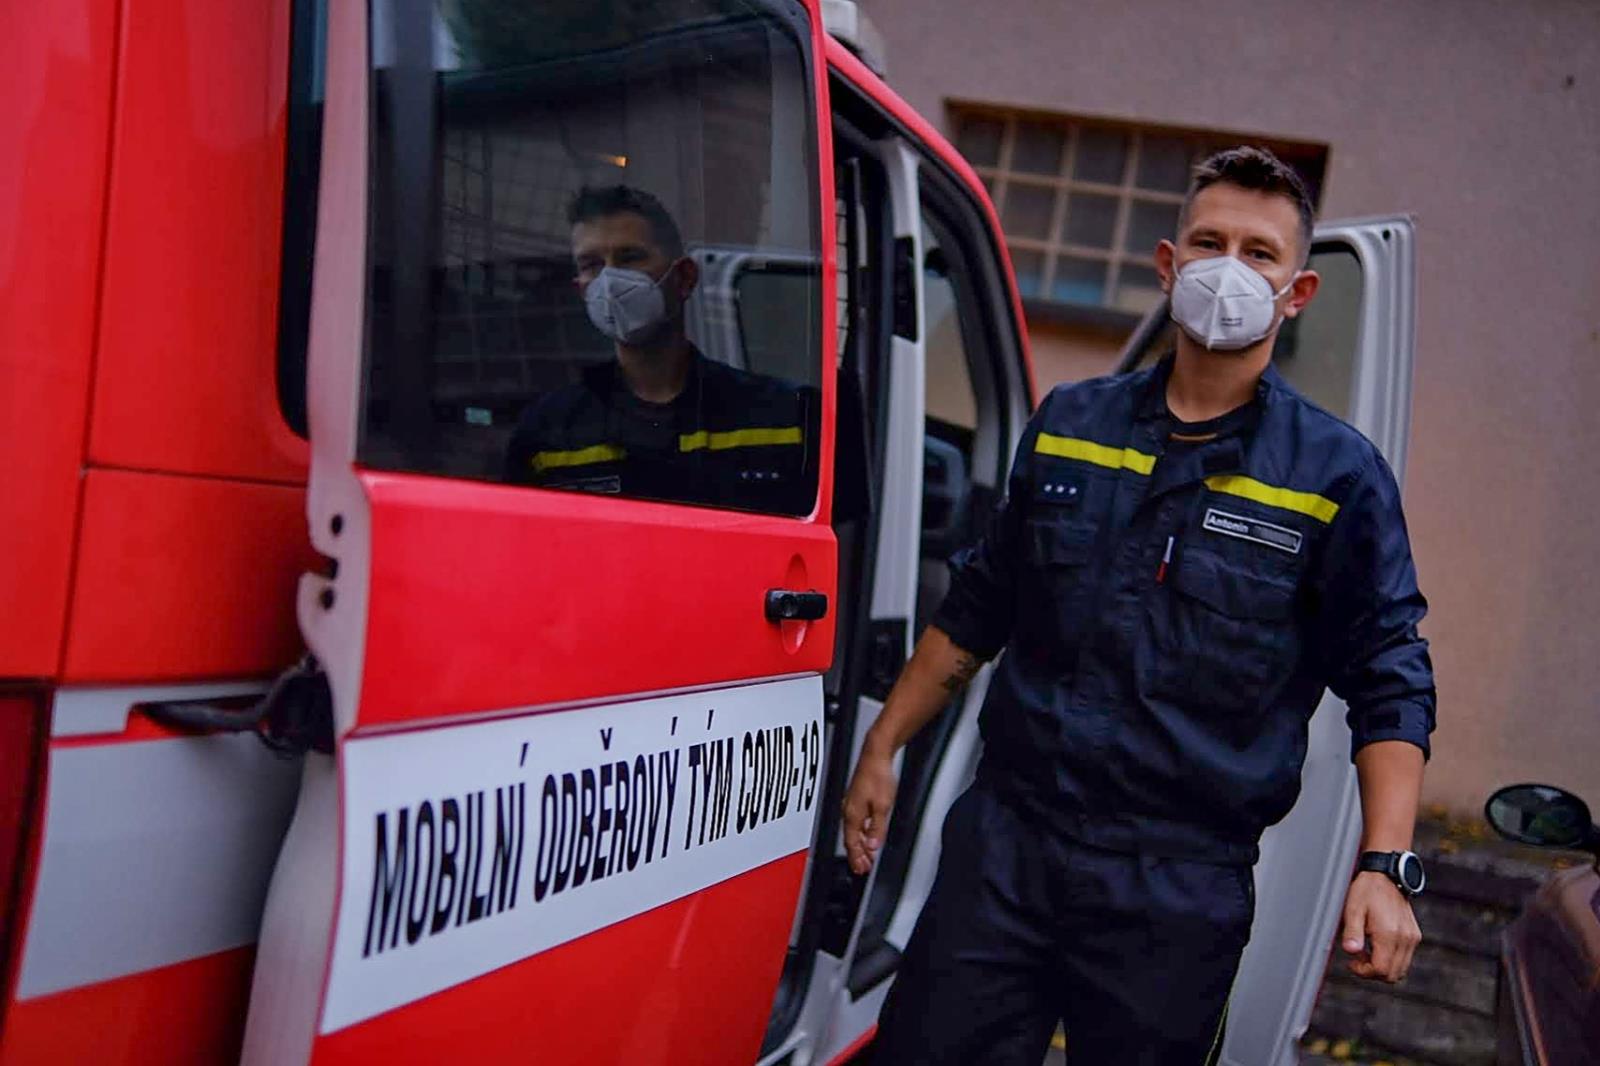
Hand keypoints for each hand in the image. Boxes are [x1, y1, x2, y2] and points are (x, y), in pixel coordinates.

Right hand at [841, 744, 897, 874]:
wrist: (875, 755)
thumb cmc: (877, 775)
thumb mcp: (882, 806)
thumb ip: (877, 828)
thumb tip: (873, 845)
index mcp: (852, 815)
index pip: (852, 843)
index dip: (857, 858)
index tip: (861, 869)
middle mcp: (848, 810)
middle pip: (850, 839)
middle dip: (856, 855)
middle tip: (862, 868)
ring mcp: (850, 804)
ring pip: (852, 831)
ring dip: (858, 845)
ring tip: (865, 855)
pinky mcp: (856, 798)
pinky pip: (855, 821)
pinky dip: (859, 832)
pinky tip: (865, 834)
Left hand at [1340, 871, 1420, 981]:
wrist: (1386, 875)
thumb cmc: (1367, 891)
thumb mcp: (1353, 909)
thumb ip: (1352, 932)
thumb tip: (1350, 951)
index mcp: (1389, 933)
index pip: (1381, 969)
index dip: (1364, 972)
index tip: (1352, 962)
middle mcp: (1405, 938)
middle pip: (1393, 975)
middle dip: (1373, 973)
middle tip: (1358, 958)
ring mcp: (1412, 938)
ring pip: (1401, 970)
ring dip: (1383, 968)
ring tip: (1366, 952)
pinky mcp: (1414, 935)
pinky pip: (1405, 959)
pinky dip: (1391, 960)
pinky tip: (1377, 946)